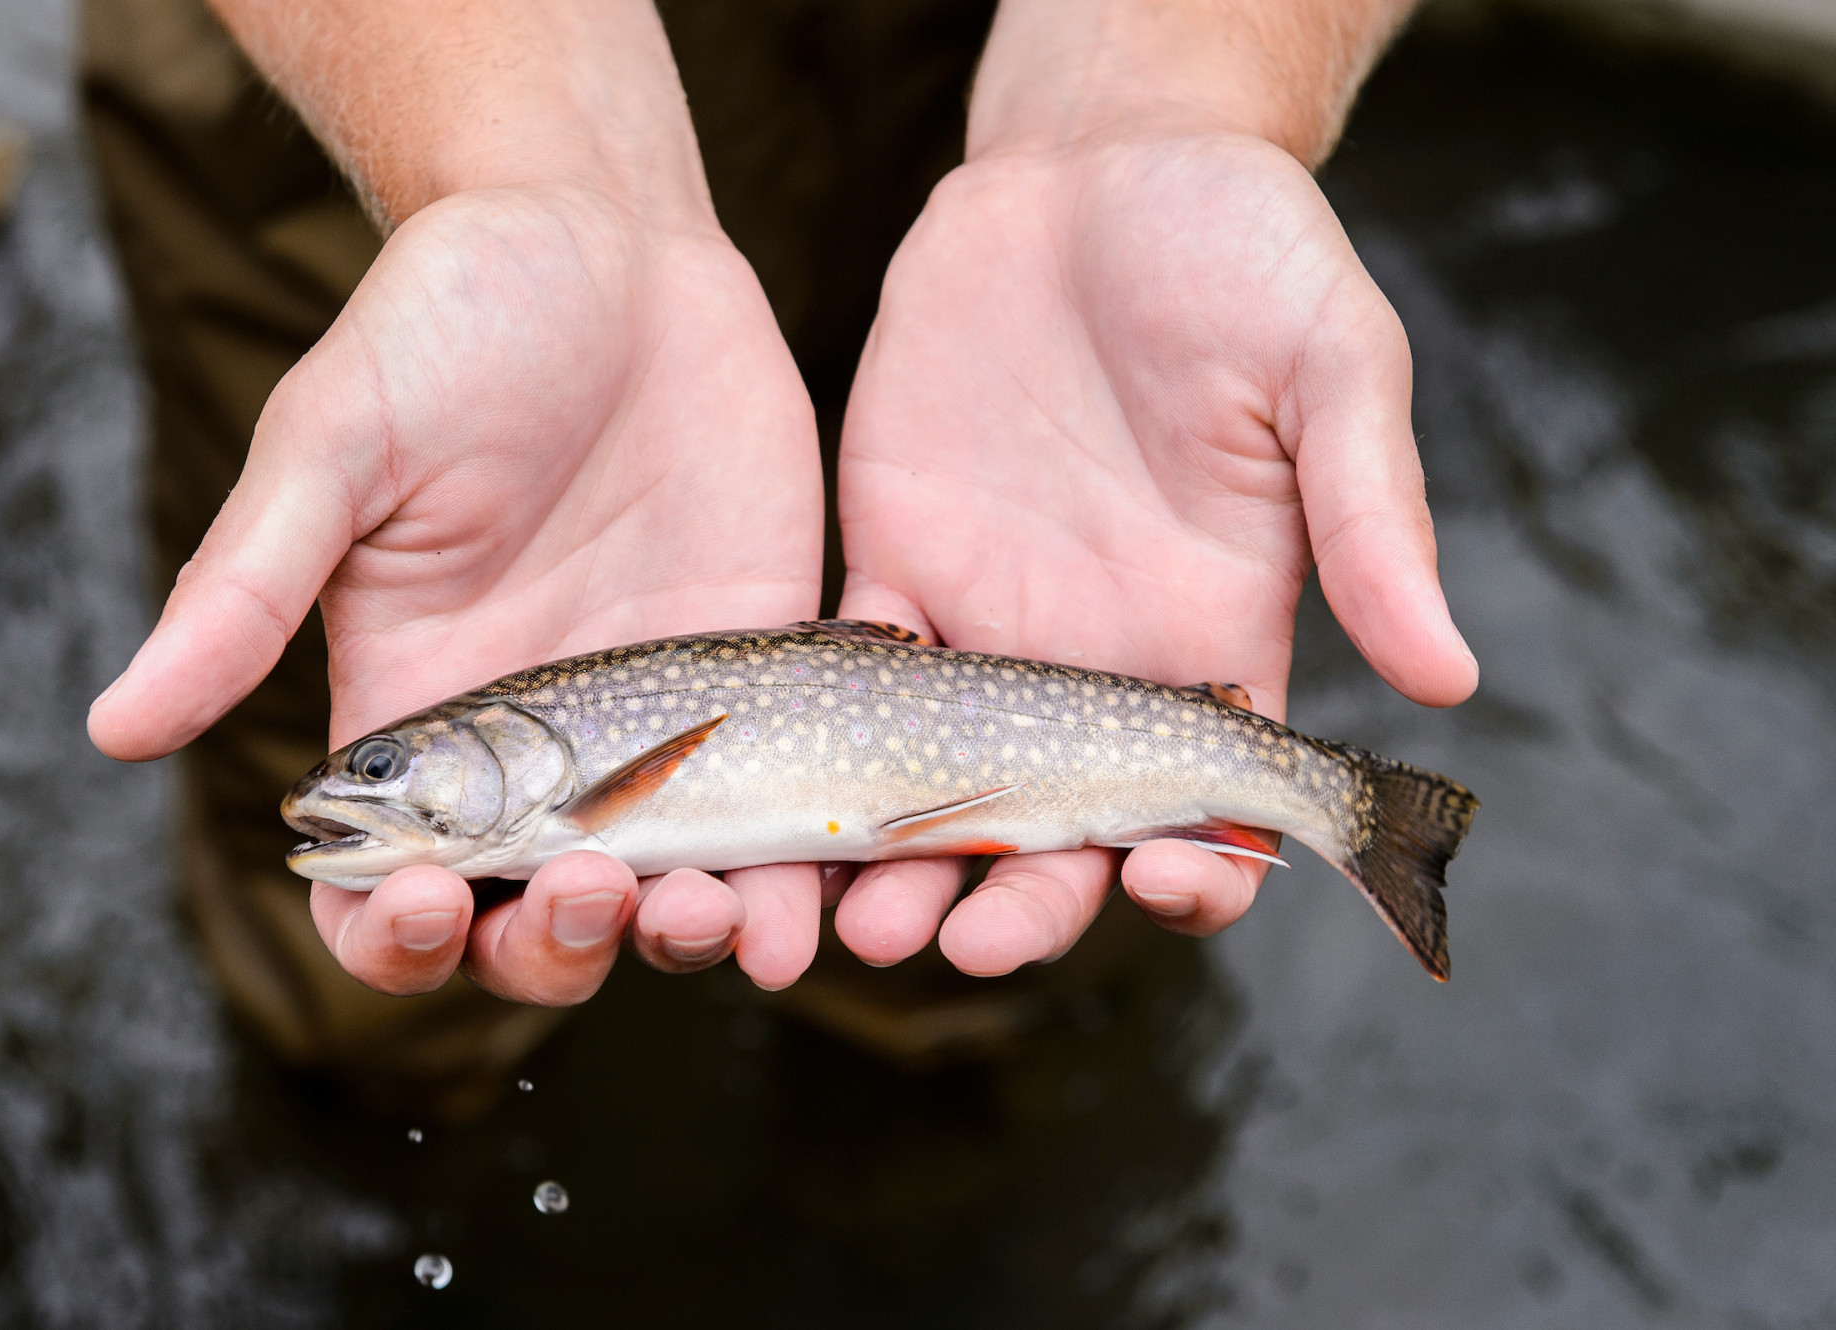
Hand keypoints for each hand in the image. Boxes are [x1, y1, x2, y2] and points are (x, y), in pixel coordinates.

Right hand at [89, 186, 830, 1000]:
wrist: (610, 240)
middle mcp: (536, 750)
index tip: (436, 899)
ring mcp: (656, 723)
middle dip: (558, 950)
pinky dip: (801, 873)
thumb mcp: (335, 444)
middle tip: (594, 887)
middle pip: (534, 927)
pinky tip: (819, 881)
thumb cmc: (446, 323)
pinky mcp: (762, 677)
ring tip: (715, 913)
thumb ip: (244, 588)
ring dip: (687, 940)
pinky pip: (784, 810)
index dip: (397, 936)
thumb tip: (112, 726)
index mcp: (414, 716)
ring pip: (667, 897)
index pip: (384, 894)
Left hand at [831, 130, 1477, 974]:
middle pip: (1054, 834)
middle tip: (963, 944)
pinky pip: (845, 680)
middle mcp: (1092, 663)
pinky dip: (815, 751)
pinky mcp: (889, 565)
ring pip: (934, 793)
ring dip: (898, 868)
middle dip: (1016, 906)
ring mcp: (984, 625)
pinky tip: (782, 801)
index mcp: (1214, 641)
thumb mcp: (1335, 368)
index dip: (1195, 874)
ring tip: (851, 921)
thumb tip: (1451, 679)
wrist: (1101, 167)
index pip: (1208, 808)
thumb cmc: (1243, 253)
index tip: (1161, 889)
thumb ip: (1376, 519)